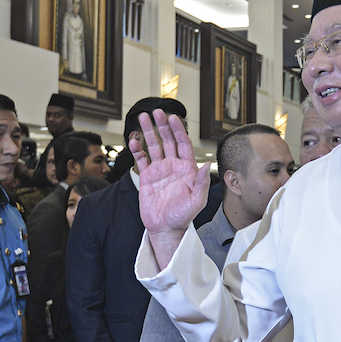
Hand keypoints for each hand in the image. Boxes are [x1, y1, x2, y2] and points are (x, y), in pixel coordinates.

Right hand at [130, 109, 211, 234]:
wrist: (165, 229)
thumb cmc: (183, 217)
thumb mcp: (196, 201)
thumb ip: (201, 183)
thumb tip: (206, 165)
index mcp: (187, 169)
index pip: (183, 144)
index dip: (178, 131)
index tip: (172, 118)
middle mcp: (173, 166)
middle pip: (168, 141)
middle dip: (162, 126)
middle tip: (156, 112)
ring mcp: (160, 170)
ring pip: (154, 146)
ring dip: (148, 132)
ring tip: (142, 118)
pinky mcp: (147, 177)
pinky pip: (142, 159)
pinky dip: (137, 150)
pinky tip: (133, 140)